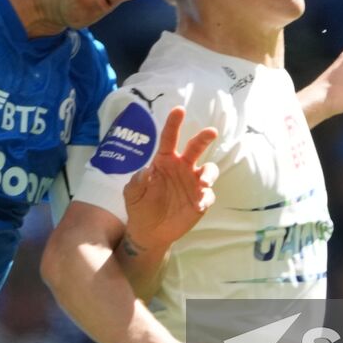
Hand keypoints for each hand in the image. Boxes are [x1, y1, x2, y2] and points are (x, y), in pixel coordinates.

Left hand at [123, 106, 217, 251]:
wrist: (149, 231)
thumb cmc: (140, 206)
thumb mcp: (132, 194)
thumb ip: (137, 181)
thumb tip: (147, 169)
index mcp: (165, 160)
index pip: (169, 138)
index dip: (174, 124)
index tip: (179, 110)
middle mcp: (182, 167)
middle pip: (195, 148)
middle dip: (204, 138)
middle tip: (211, 131)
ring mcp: (193, 183)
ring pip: (209, 170)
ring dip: (209, 173)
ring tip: (204, 182)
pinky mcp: (200, 200)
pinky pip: (208, 195)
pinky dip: (206, 197)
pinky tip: (198, 204)